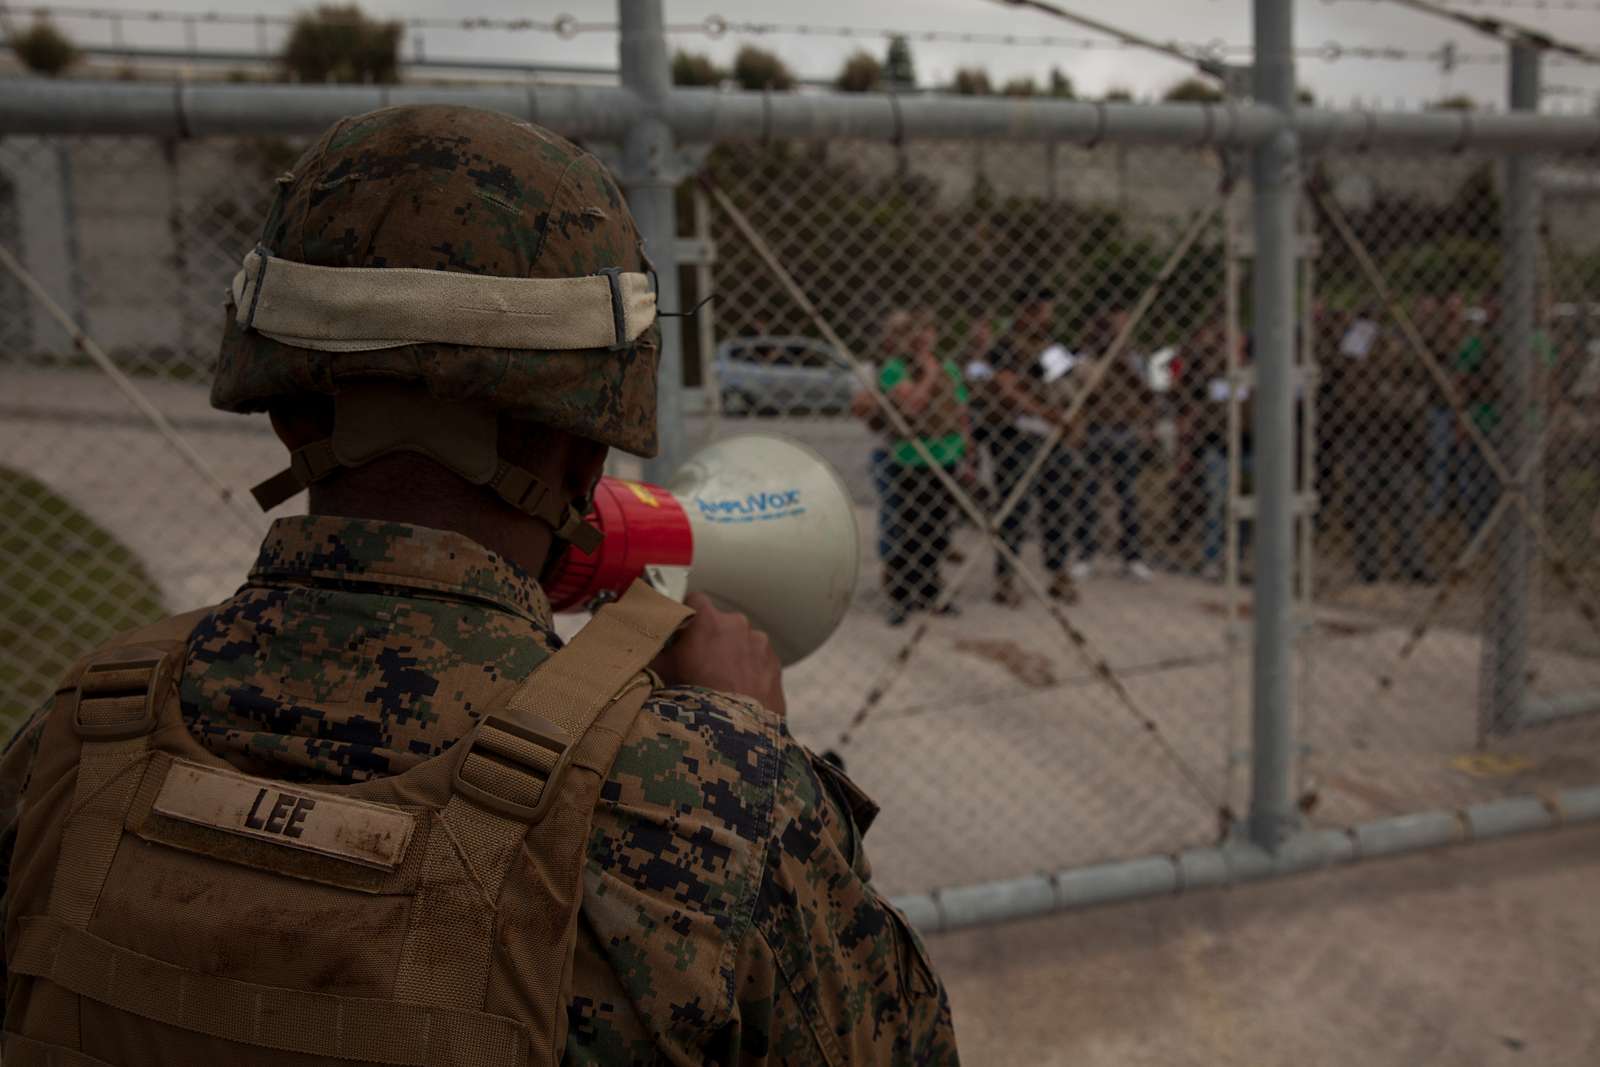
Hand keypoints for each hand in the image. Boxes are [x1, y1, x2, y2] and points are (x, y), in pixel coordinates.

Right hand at [650, 592, 785, 715]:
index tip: (681, 631)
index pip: (694, 600)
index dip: (686, 615)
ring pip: (742, 643)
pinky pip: (759, 661)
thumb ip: (654, 653)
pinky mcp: (775, 665)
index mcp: (708, 620)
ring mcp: (760, 644)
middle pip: (720, 624)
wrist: (734, 732)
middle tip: (699, 664)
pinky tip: (740, 692)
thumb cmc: (695, 699)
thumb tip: (647, 648)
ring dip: (733, 655)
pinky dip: (751, 671)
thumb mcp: (661, 673)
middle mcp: (738, 625)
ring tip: (722, 683)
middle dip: (711, 639)